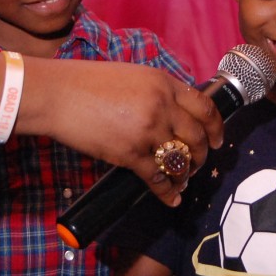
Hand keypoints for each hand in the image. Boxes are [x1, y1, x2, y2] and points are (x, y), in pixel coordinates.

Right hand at [39, 62, 223, 206]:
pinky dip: (168, 192)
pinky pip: (158, 178)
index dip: (216, 126)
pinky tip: (172, 199)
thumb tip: (175, 112)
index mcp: (164, 83)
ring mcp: (148, 131)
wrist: (58, 95)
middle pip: (196, 137)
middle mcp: (162, 106)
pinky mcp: (130, 153)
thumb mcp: (133, 76)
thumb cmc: (88, 84)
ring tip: (183, 179)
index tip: (218, 139)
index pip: (204, 106)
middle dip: (202, 154)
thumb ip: (158, 92)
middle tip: (200, 162)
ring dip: (185, 174)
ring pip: (180, 160)